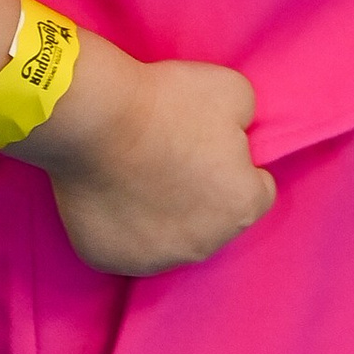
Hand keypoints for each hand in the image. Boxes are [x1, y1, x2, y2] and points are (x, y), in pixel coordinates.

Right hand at [39, 42, 274, 274]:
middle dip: (203, 194)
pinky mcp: (112, 261)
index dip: (237, 165)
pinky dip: (125, 226)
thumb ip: (246, 124)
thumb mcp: (235, 92)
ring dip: (165, 215)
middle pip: (214, 220)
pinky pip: (128, 246)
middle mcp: (204, 244)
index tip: (212, 146)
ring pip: (172, 238)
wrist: (96, 120)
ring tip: (141, 175)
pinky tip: (113, 194)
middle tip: (174, 157)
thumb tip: (236, 140)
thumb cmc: (168, 103)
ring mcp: (156, 259)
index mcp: (240, 206)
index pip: (257, 192)